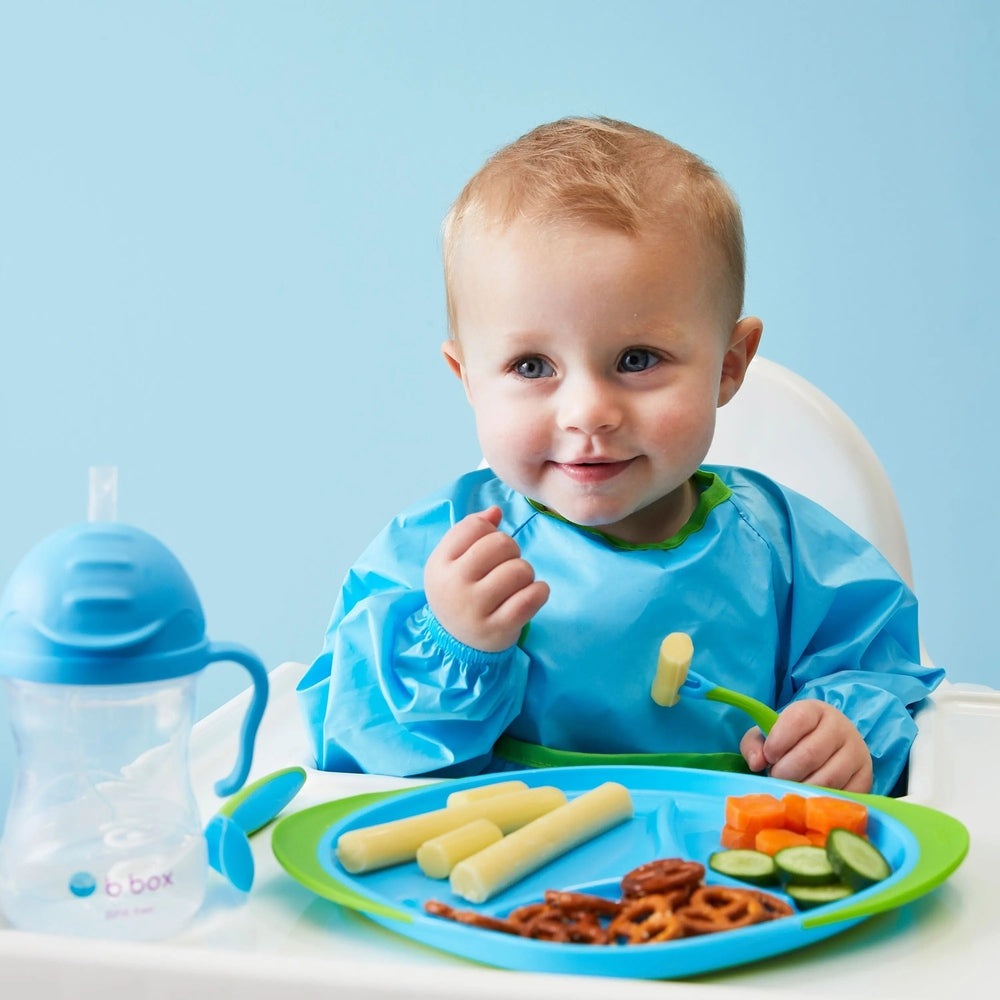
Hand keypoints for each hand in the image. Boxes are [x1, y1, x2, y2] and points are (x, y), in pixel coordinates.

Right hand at [424, 506, 549, 651]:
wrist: (456, 643)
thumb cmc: (459, 592)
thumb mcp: (453, 561)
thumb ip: (471, 530)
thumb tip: (496, 510)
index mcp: (440, 563)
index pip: (475, 526)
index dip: (490, 531)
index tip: (489, 548)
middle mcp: (454, 585)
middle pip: (500, 544)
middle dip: (512, 550)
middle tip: (507, 565)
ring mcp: (475, 609)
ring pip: (520, 570)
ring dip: (526, 573)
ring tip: (517, 584)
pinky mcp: (498, 628)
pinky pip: (531, 598)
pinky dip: (540, 592)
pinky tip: (534, 594)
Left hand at [739, 699, 872, 792]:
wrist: (830, 746)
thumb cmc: (793, 740)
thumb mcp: (770, 734)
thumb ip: (754, 743)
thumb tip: (756, 763)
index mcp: (815, 710)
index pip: (797, 721)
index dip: (777, 742)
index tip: (768, 756)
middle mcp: (841, 727)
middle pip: (810, 754)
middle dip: (784, 772)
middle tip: (776, 777)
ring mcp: (857, 753)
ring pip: (826, 779)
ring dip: (801, 788)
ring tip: (791, 785)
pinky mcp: (866, 778)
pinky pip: (842, 795)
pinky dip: (821, 800)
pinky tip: (809, 795)